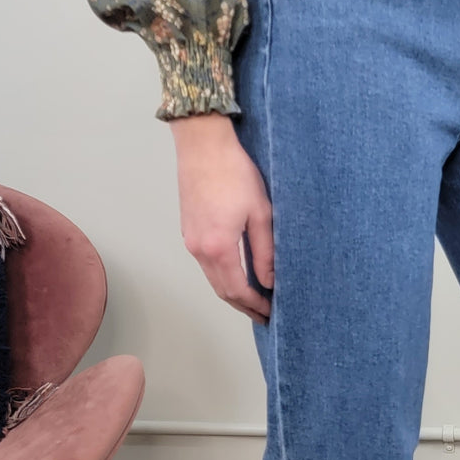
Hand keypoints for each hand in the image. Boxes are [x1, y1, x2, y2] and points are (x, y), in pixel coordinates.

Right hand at [169, 112, 273, 324]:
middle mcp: (199, 249)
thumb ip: (265, 251)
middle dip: (243, 306)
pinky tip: (237, 275)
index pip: (238, 290)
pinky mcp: (188, 231)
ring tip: (253, 299)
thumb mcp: (260, 213)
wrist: (202, 145)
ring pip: (212, 279)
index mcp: (218, 247)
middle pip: (222, 290)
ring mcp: (190, 240)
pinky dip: (222, 276)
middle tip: (263, 314)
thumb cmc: (234, 172)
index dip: (255, 305)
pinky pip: (206, 264)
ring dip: (232, 292)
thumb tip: (269, 280)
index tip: (271, 312)